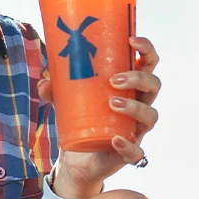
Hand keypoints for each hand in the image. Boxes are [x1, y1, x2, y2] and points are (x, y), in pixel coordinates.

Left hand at [41, 36, 161, 198]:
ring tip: (112, 103)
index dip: (146, 49)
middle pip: (154, 85)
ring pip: (151, 115)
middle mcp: (139, 104)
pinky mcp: (129, 152)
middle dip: (138, 78)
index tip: (131, 40)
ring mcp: (136, 129)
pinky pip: (137, 151)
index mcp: (130, 86)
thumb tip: (44, 82)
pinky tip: (115, 139)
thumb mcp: (65, 101)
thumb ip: (55, 90)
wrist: (77, 158)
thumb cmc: (79, 120)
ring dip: (134, 107)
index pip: (149, 63)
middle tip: (113, 80)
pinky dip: (128, 145)